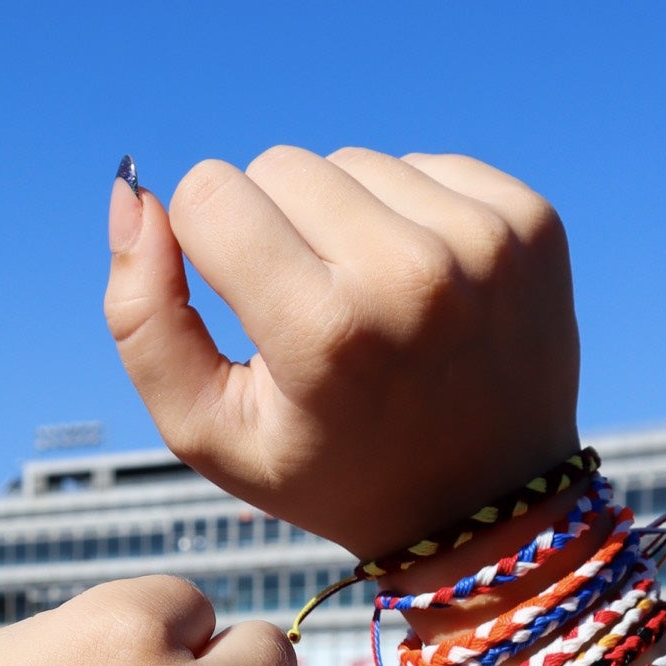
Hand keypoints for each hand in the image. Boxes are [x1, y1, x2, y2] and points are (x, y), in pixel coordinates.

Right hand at [105, 146, 580, 561]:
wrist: (487, 506)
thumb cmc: (326, 470)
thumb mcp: (207, 430)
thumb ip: (142, 319)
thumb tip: (132, 195)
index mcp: (325, 333)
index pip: (210, 195)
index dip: (202, 245)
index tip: (242, 307)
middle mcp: (412, 273)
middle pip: (277, 165)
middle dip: (271, 229)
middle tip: (306, 314)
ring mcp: (484, 240)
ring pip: (350, 159)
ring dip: (339, 220)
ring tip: (364, 306)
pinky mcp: (532, 220)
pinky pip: (419, 164)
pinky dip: (403, 216)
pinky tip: (418, 289)